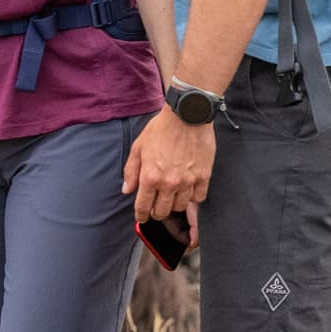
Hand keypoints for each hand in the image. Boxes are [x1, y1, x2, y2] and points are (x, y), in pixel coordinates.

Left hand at [124, 108, 212, 227]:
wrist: (187, 115)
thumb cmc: (162, 128)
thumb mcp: (139, 147)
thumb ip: (131, 171)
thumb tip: (127, 190)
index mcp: (150, 177)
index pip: (143, 207)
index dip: (141, 215)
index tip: (142, 216)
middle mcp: (168, 183)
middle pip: (162, 212)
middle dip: (157, 212)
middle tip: (157, 206)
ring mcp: (188, 181)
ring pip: (180, 207)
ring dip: (174, 204)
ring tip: (172, 195)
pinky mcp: (203, 176)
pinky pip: (198, 198)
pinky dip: (193, 197)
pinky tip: (188, 189)